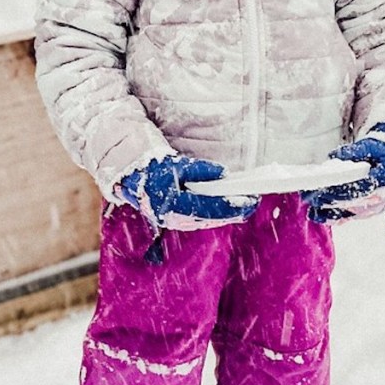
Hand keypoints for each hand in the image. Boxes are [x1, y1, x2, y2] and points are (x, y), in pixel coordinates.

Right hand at [119, 154, 257, 231]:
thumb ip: (200, 170)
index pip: (211, 207)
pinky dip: (217, 212)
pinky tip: (229, 207)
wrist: (130, 175)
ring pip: (209, 219)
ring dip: (228, 212)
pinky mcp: (178, 219)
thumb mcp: (177, 164)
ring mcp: (176, 220)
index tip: (251, 199)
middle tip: (253, 200)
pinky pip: (202, 218)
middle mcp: (175, 217)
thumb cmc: (154, 167)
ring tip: (245, 203)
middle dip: (235, 209)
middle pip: (213, 217)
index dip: (233, 204)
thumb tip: (223, 174)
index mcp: (173, 204)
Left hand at [301, 119, 384, 224]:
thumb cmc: (384, 151)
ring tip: (309, 206)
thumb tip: (334, 157)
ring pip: (349, 212)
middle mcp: (382, 198)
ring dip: (328, 211)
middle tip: (308, 196)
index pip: (360, 188)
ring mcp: (375, 208)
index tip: (322, 189)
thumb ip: (355, 151)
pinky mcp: (367, 211)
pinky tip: (318, 215)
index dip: (340, 190)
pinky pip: (349, 216)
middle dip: (328, 200)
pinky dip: (333, 216)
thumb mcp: (373, 145)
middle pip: (351, 202)